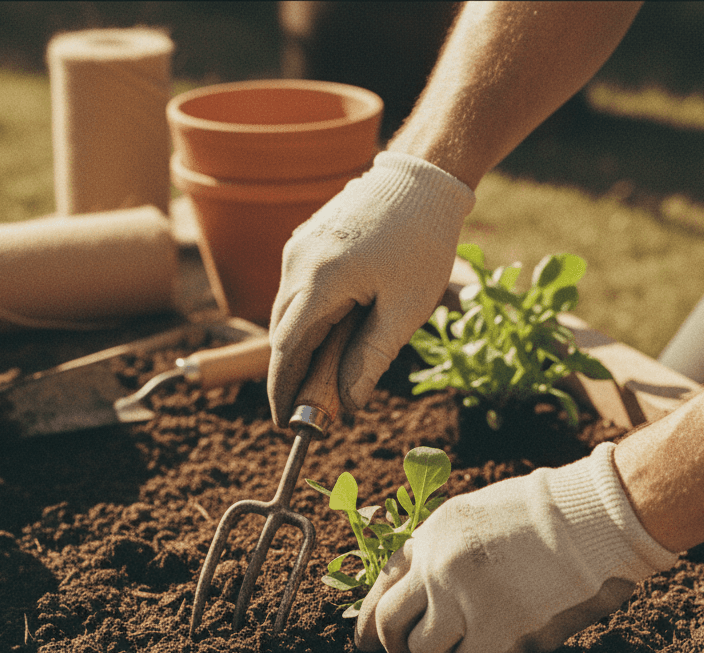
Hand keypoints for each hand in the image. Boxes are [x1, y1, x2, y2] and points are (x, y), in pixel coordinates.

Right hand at [267, 151, 474, 426]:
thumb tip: (349, 403)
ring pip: (287, 314)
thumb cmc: (422, 242)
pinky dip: (307, 321)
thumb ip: (372, 358)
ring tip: (326, 378)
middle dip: (292, 376)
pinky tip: (333, 337)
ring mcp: (297, 250)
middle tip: (313, 409)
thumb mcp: (406, 309)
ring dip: (301, 349)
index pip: (286, 350)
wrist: (422, 178)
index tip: (286, 423)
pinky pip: (296, 293)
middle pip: (282, 336)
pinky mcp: (304, 243)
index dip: (283, 391)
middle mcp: (297, 263)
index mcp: (321, 280)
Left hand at [355, 442, 678, 652]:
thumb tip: (417, 592)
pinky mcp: (496, 630)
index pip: (381, 584)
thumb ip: (442, 548)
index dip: (369, 619)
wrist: (598, 516)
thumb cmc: (549, 515)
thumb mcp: (477, 514)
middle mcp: (437, 566)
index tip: (366, 642)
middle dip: (400, 648)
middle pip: (391, 626)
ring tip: (475, 646)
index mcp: (431, 534)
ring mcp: (463, 598)